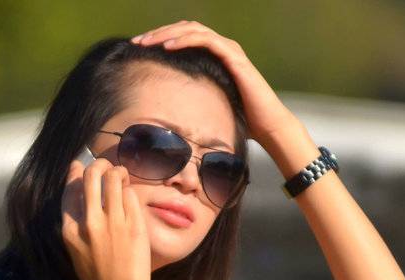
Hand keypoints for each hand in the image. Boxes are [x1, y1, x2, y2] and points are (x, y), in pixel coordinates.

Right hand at [60, 155, 150, 279]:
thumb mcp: (76, 251)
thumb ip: (76, 224)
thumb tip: (82, 195)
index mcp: (70, 230)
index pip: (70, 189)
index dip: (75, 172)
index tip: (80, 165)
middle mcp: (89, 223)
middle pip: (92, 175)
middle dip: (101, 164)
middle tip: (108, 167)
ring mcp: (113, 223)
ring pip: (114, 179)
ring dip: (120, 173)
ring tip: (123, 178)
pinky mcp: (133, 226)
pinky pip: (131, 196)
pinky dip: (131, 193)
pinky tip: (131, 197)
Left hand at [129, 21, 301, 147]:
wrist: (268, 126)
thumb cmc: (242, 120)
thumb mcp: (210, 105)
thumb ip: (194, 98)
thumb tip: (166, 109)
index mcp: (216, 56)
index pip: (184, 37)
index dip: (161, 38)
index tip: (139, 49)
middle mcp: (223, 47)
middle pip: (185, 28)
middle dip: (159, 33)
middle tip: (137, 42)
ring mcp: (230, 50)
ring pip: (193, 29)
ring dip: (167, 33)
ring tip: (147, 42)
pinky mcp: (235, 57)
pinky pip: (206, 40)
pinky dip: (185, 40)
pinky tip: (168, 47)